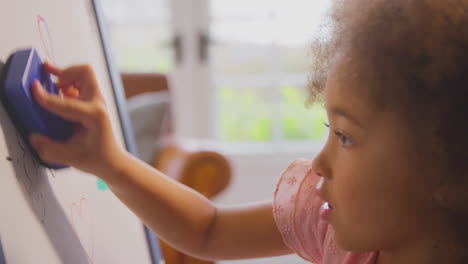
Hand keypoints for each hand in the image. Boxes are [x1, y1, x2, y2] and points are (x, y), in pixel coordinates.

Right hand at [29, 62, 123, 176]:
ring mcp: (96, 101)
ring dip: (65, 76)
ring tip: (49, 82)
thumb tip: (34, 137)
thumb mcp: (71, 158)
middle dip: (64, 71)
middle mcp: (98, 105)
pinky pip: (79, 84)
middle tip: (46, 72)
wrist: (111, 160)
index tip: (34, 89)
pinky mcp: (92, 102)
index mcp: (95, 116)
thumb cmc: (97, 158)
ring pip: (83, 75)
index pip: (68, 103)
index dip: (48, 97)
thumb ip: (50, 149)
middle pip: (85, 73)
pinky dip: (66, 84)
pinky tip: (56, 92)